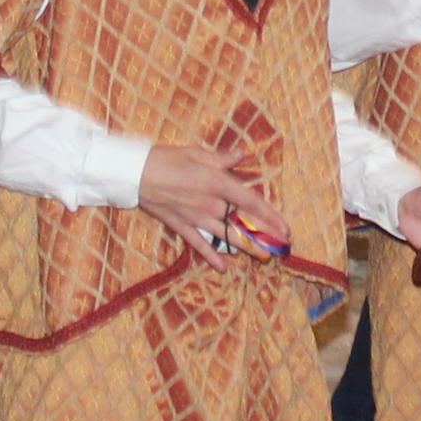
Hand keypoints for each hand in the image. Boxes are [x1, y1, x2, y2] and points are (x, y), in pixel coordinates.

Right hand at [139, 143, 276, 258]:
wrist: (136, 174)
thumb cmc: (167, 158)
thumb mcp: (196, 153)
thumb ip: (221, 158)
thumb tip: (240, 154)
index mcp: (217, 183)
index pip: (250, 202)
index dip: (270, 216)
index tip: (284, 228)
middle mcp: (210, 203)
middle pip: (242, 223)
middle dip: (263, 235)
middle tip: (281, 247)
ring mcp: (196, 217)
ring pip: (226, 236)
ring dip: (245, 247)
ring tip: (262, 257)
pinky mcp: (181, 226)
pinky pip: (199, 244)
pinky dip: (211, 256)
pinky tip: (223, 267)